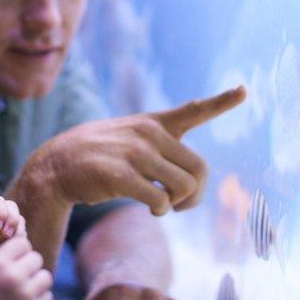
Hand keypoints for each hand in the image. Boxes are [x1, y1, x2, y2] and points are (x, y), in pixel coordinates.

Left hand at [0, 196, 25, 293]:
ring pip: (19, 219)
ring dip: (16, 230)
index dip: (1, 213)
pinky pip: (22, 231)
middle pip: (12, 207)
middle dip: (12, 221)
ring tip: (7, 242)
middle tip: (6, 235)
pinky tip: (10, 246)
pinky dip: (19, 238)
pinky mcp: (12, 234)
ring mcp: (5, 223)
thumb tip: (15, 227)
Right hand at [0, 236, 52, 299]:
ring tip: (26, 288)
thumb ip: (0, 260)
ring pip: (46, 277)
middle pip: (37, 258)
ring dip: (38, 282)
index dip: (20, 251)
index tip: (16, 259)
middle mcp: (12, 275)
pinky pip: (48, 296)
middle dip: (29, 266)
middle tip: (21, 275)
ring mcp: (25, 293)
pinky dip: (40, 299)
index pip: (23, 243)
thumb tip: (20, 251)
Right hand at [27, 86, 245, 214]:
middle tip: (181, 203)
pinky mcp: (121, 175)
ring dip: (178, 204)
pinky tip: (150, 208)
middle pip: (199, 167)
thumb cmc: (98, 155)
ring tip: (162, 206)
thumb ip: (159, 146)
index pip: (194, 110)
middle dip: (196, 192)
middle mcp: (148, 134)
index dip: (222, 101)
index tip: (244, 90)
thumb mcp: (128, 136)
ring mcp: (135, 153)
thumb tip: (191, 178)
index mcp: (153, 123)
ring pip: (184, 186)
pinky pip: (161, 199)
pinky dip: (161, 210)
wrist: (55, 165)